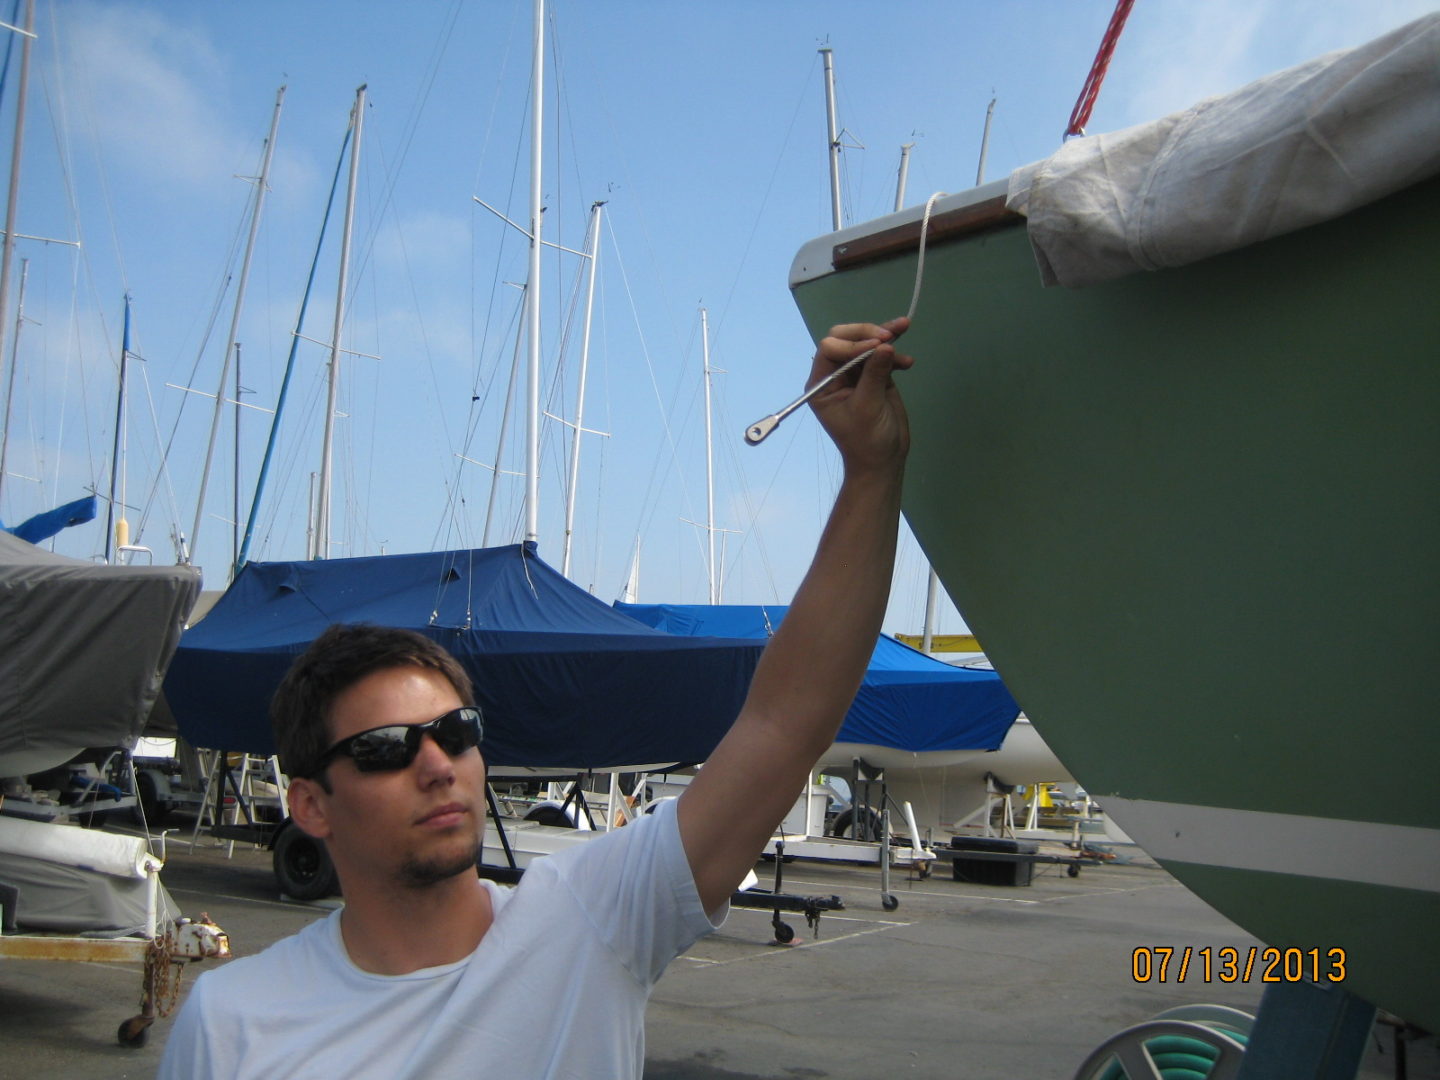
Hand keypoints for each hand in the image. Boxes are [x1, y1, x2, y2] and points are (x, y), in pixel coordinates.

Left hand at [807, 317, 912, 473]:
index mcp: (822, 383)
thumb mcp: (868, 407)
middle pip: (846, 339)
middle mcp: (836, 374)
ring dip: (886, 335)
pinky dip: (895, 354)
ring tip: (904, 327)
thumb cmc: (866, 440)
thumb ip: (874, 374)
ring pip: (866, 343)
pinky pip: (883, 355)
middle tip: (888, 335)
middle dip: (867, 333)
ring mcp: (856, 374)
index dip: (851, 344)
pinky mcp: (875, 376)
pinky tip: (908, 363)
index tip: (875, 347)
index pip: (830, 349)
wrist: (883, 461)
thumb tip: (885, 345)